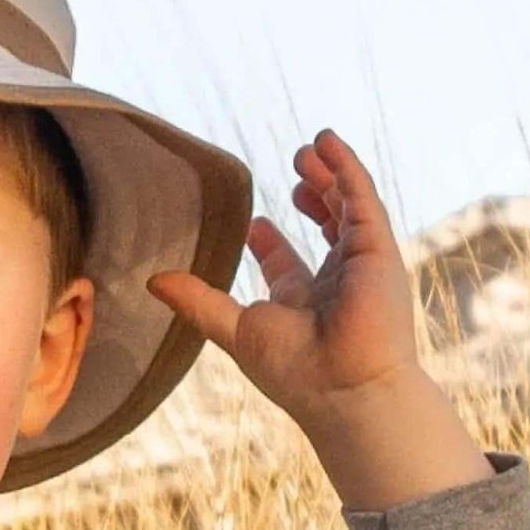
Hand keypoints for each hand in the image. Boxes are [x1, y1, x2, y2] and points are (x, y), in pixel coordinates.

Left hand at [147, 128, 420, 432]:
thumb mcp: (234, 329)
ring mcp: (359, 265)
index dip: (271, 244)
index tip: (254, 223)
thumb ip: (197, 302)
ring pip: (346, 208)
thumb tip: (152, 281)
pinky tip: (328, 142)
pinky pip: (363, 198)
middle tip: (293, 165)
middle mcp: (334, 283)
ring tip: (308, 148)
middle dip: (311, 195)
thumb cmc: (293, 371)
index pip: (287, 266)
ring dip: (329, 176)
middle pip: (324, 228)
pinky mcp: (377, 249)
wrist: (343, 387)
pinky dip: (347, 168)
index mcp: (301, 304)